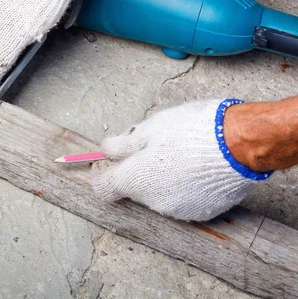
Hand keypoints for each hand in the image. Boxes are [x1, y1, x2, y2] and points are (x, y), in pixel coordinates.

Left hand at [92, 99, 272, 220]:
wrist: (239, 145)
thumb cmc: (191, 131)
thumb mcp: (150, 128)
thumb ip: (122, 144)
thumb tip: (107, 150)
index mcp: (135, 180)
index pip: (102, 188)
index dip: (104, 172)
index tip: (113, 159)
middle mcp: (153, 202)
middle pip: (134, 189)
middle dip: (138, 171)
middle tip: (156, 146)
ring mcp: (178, 211)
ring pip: (159, 195)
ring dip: (162, 179)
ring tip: (182, 155)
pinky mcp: (201, 213)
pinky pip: (183, 200)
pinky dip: (184, 187)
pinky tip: (197, 168)